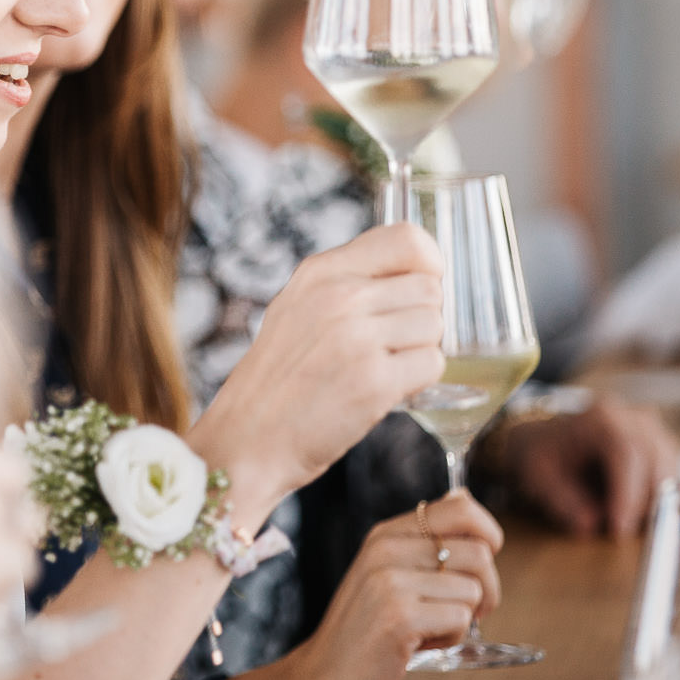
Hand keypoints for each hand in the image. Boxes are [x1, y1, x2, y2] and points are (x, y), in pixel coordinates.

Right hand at [190, 224, 444, 524]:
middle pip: (429, 288)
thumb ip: (347, 284)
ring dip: (420, 351)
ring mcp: (356, 338)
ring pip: (435, 326)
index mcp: (320, 271)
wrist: (244, 441)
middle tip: (392, 345)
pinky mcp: (373, 382)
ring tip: (382, 368)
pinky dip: (418, 381)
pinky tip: (385, 390)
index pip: (406, 238)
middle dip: (421, 318)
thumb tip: (415, 275)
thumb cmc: (276, 381)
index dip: (429, 263)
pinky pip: (432, 365)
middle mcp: (339, 296)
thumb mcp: (296, 308)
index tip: (422, 288)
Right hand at [226, 492, 501, 679]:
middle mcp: (386, 549)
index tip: (484, 563)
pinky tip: (419, 644)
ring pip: (474, 589)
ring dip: (462, 618)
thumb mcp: (387, 573)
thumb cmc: (364, 633)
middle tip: (458, 611)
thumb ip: (424, 540)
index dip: (488, 534)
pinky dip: (450, 639)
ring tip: (428, 629)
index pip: (460, 508)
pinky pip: (461, 619)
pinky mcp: (399, 617)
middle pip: (479, 553)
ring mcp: (390, 581)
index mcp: (386, 534)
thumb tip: (465, 496)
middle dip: (486, 589)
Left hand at [499, 398, 678, 537]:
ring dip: (657, 504)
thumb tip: (590, 524)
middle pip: (655, 460)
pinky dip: (672, 502)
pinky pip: (677, 478)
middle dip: (643, 503)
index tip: (619, 529)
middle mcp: (634, 419)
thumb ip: (561, 501)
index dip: (627, 493)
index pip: (625, 452)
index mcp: (600, 418)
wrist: (548, 443)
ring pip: (670, 471)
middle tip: (622, 531)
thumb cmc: (542, 458)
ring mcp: (655, 433)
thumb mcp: (538, 478)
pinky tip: (668, 521)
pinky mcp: (665, 451)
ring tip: (631, 524)